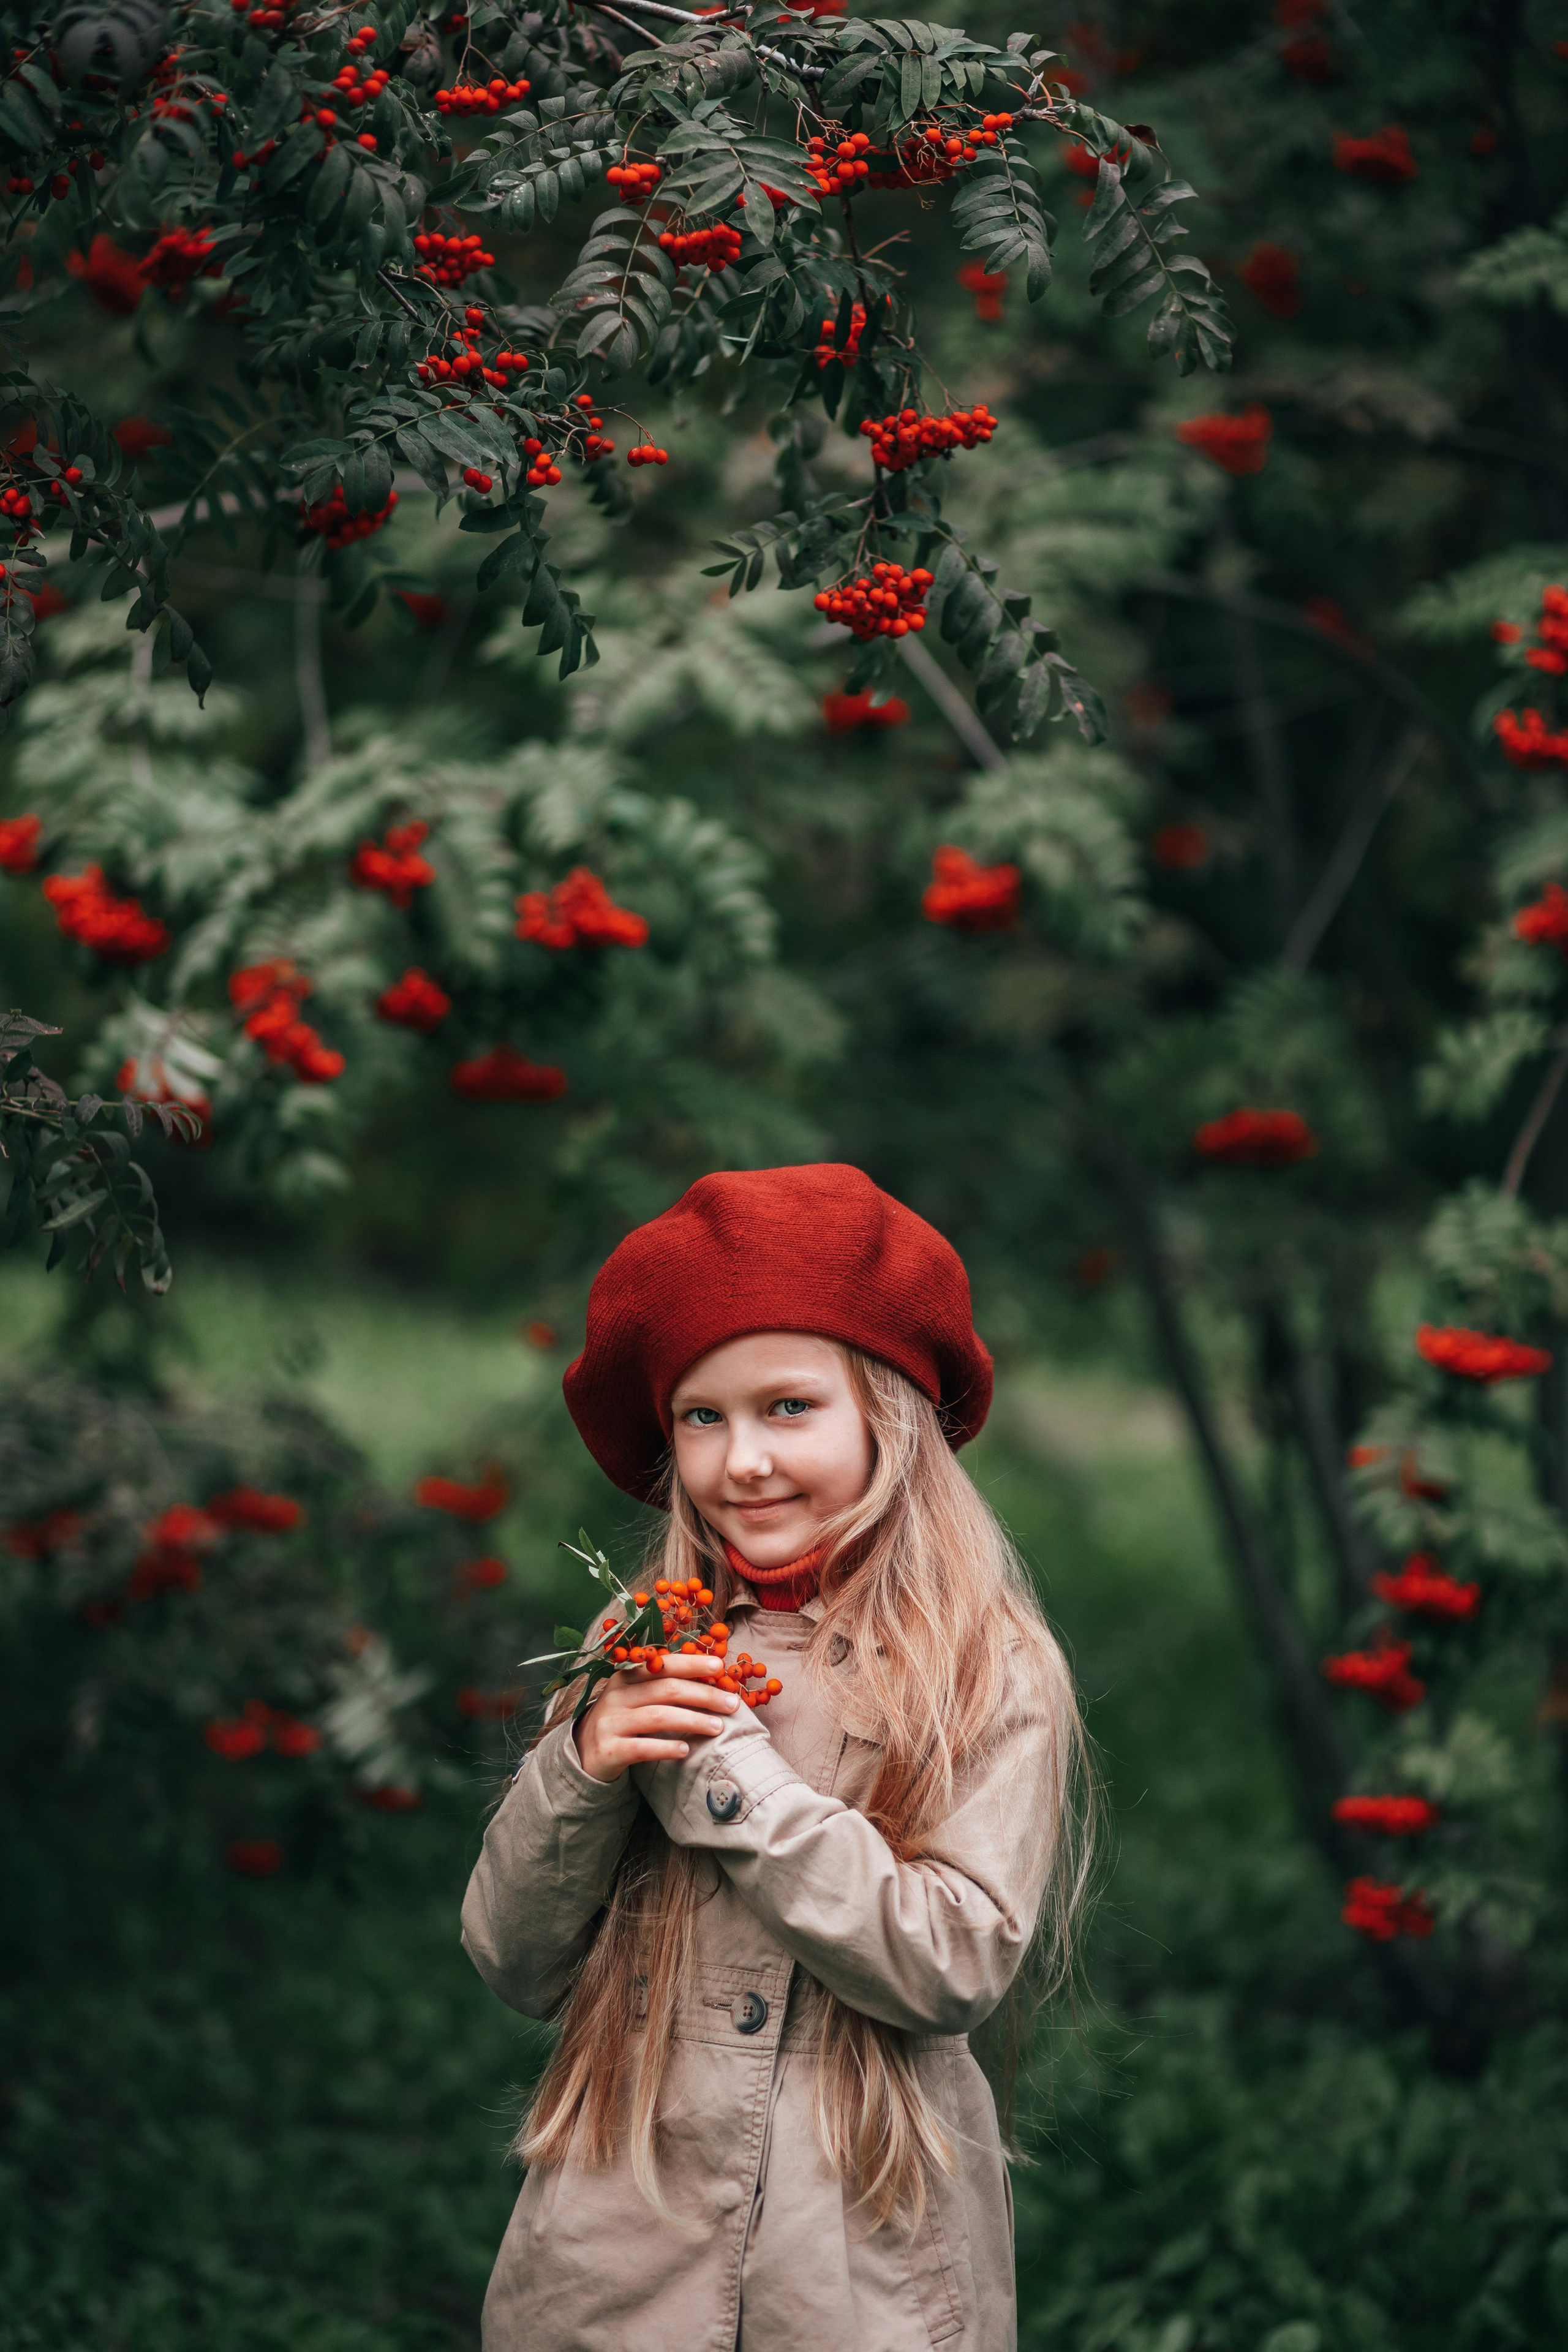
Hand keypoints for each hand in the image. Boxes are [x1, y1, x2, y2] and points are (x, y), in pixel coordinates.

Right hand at [574, 1651, 738, 1784]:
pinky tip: (686, 1750)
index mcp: (626, 1677)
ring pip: (657, 1717)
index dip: (691, 1663)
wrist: (587, 1753)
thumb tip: (712, 1676)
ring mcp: (610, 1723)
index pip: (662, 1665)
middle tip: (732, 1704)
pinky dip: (666, 1748)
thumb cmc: (624, 1719)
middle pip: (666, 1690)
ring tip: (718, 1727)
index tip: (719, 1665)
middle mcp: (617, 1696)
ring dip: (692, 1720)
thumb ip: (664, 1685)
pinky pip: (642, 1748)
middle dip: (703, 1695)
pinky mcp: (609, 1750)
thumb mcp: (637, 1696)